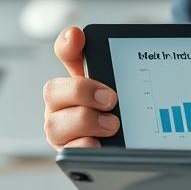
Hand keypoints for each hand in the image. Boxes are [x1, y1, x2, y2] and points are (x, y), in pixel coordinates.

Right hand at [43, 26, 119, 149]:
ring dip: (85, 122)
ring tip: (112, 125)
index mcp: (76, 81)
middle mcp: (61, 104)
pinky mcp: (69, 153)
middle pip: (53, 91)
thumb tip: (137, 54)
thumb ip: (122, 71)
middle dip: (82, 92)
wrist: (123, 148)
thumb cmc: (118, 116)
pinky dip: (83, 146)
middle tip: (111, 100)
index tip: (77, 36)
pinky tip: (98, 144)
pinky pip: (67, 151)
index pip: (65, 53)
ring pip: (55, 124)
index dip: (67, 44)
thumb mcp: (123, 91)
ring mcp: (62, 130)